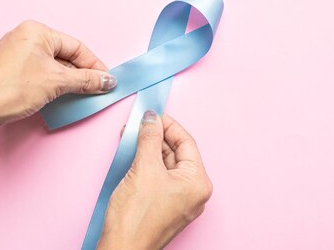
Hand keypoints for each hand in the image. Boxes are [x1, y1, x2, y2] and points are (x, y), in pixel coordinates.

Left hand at [0, 20, 115, 140]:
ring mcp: (16, 54)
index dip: (94, 65)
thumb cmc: (7, 89)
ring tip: (79, 96)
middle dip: (81, 75)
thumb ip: (86, 80)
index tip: (106, 80)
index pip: (77, 47)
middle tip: (96, 90)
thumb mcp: (57, 82)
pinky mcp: (10, 70)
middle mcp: (25, 37)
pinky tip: (59, 98)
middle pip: (65, 56)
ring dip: (67, 82)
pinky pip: (40, 74)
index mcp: (37, 31)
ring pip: (53, 67)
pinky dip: (52, 85)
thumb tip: (106, 80)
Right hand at [97, 111, 212, 249]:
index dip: (169, 125)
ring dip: (151, 151)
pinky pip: (161, 179)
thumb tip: (151, 118)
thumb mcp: (144, 168)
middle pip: (178, 153)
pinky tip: (135, 157)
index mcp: (198, 182)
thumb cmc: (135, 218)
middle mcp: (195, 192)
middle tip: (140, 125)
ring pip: (168, 166)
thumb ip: (150, 138)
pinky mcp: (166, 208)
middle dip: (158, 138)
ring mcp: (181, 202)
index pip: (187, 142)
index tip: (153, 115)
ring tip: (134, 138)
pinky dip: (149, 166)